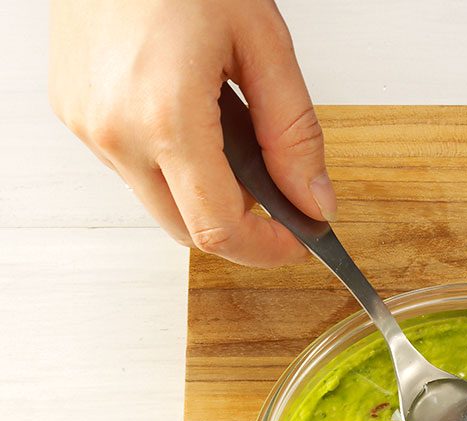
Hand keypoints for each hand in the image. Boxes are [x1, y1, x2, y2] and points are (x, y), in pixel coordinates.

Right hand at [50, 0, 333, 266]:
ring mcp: (86, 124)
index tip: (297, 242)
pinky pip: (130, 166)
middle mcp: (113, 131)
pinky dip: (169, 162)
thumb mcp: (263, 44)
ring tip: (230, 131)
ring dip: (202, 191)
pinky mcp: (72, 112)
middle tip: (278, 196)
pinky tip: (190, 115)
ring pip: (158, 200)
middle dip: (239, 227)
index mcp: (165, 118)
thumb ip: (294, 133)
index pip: (219, 230)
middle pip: (186, 230)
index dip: (266, 250)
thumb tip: (314, 200)